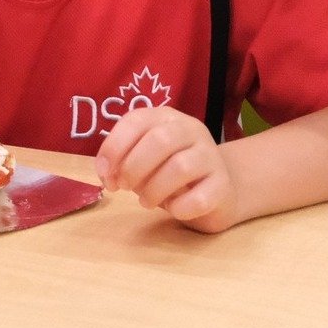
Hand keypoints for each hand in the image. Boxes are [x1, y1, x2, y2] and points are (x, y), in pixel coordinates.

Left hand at [96, 105, 237, 232]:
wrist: (218, 190)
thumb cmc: (170, 171)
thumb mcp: (144, 159)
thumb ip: (123, 160)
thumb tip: (107, 173)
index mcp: (165, 117)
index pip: (136, 120)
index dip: (114, 146)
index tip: (104, 172)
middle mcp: (190, 129)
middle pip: (160, 140)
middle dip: (133, 167)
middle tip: (124, 187)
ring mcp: (210, 155)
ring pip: (180, 167)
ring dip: (154, 189)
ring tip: (146, 201)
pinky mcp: (223, 185)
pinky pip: (199, 198)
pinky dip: (179, 208)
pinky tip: (173, 209)